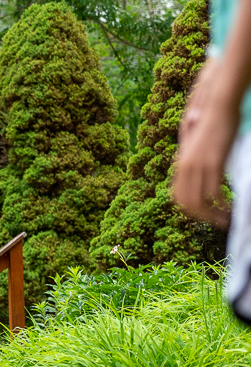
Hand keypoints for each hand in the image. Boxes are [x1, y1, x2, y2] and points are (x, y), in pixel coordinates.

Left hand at [173, 60, 233, 227]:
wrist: (217, 103)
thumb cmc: (211, 119)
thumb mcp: (198, 142)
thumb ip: (195, 157)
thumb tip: (196, 168)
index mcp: (180, 163)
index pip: (177, 196)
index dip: (188, 210)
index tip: (203, 215)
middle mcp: (184, 166)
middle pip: (186, 203)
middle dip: (201, 217)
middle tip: (216, 223)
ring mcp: (197, 165)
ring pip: (198, 202)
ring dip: (211, 215)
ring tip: (224, 220)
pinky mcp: (212, 162)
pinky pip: (212, 192)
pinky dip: (220, 205)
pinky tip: (229, 209)